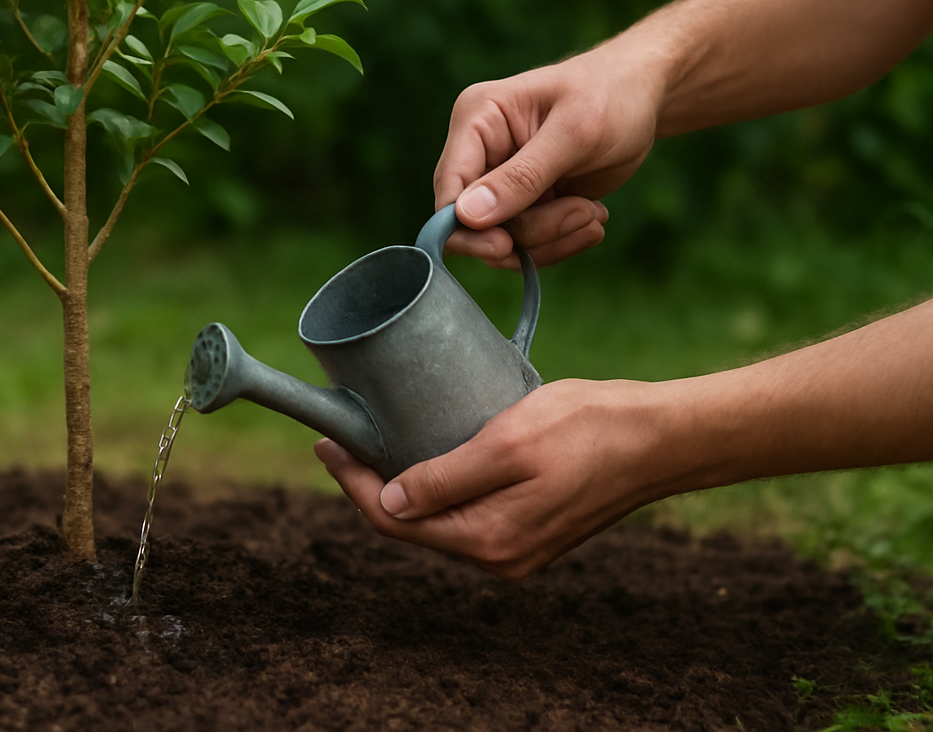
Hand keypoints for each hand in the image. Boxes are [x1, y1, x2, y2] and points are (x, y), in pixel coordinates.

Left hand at [313, 378, 680, 578]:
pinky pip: (467, 513)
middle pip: (411, 525)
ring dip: (404, 484)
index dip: (351, 481)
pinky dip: (440, 486)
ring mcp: (517, 546)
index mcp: (488, 541)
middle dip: (370, 483)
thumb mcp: (506, 444)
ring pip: (439, 519)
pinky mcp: (532, 528)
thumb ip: (444, 479)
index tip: (326, 441)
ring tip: (377, 440)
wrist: (661, 438)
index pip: (392, 520)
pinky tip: (428, 453)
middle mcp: (499, 556)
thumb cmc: (589, 430)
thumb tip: (387, 504)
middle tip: (344, 435)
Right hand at [434, 44, 665, 266]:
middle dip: (527, 231)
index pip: (450, 186)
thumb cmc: (610, 96)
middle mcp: (480, 152)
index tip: (506, 246)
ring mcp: (501, 180)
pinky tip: (594, 218)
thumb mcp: (574, 134)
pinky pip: (528, 243)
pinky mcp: (525, 202)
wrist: (643, 98)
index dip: (466, 225)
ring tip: (594, 213)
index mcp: (477, 120)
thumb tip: (467, 216)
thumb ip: (522, 176)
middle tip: (582, 215)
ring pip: (504, 237)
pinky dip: (560, 241)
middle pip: (476, 221)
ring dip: (551, 237)